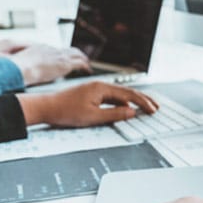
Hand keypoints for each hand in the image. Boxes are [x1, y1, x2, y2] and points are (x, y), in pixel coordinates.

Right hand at [7, 44, 90, 85]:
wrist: (19, 67)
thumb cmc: (14, 68)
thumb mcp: (14, 62)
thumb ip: (20, 62)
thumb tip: (19, 68)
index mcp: (39, 48)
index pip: (54, 50)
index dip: (60, 55)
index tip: (63, 59)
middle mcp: (51, 49)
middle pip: (66, 50)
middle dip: (74, 54)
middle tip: (80, 59)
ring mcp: (58, 56)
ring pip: (76, 54)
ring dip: (82, 58)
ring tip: (87, 64)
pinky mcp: (64, 64)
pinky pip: (79, 63)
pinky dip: (85, 66)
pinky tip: (88, 70)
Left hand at [17, 81, 158, 126]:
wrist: (46, 107)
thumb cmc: (65, 111)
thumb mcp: (92, 117)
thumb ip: (114, 115)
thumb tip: (131, 113)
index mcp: (102, 88)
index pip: (129, 95)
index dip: (143, 103)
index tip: (153, 110)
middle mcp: (101, 86)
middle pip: (127, 92)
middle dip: (143, 99)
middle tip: (156, 107)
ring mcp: (96, 89)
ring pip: (121, 94)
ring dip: (135, 100)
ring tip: (147, 106)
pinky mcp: (92, 93)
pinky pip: (113, 97)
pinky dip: (124, 102)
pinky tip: (128, 107)